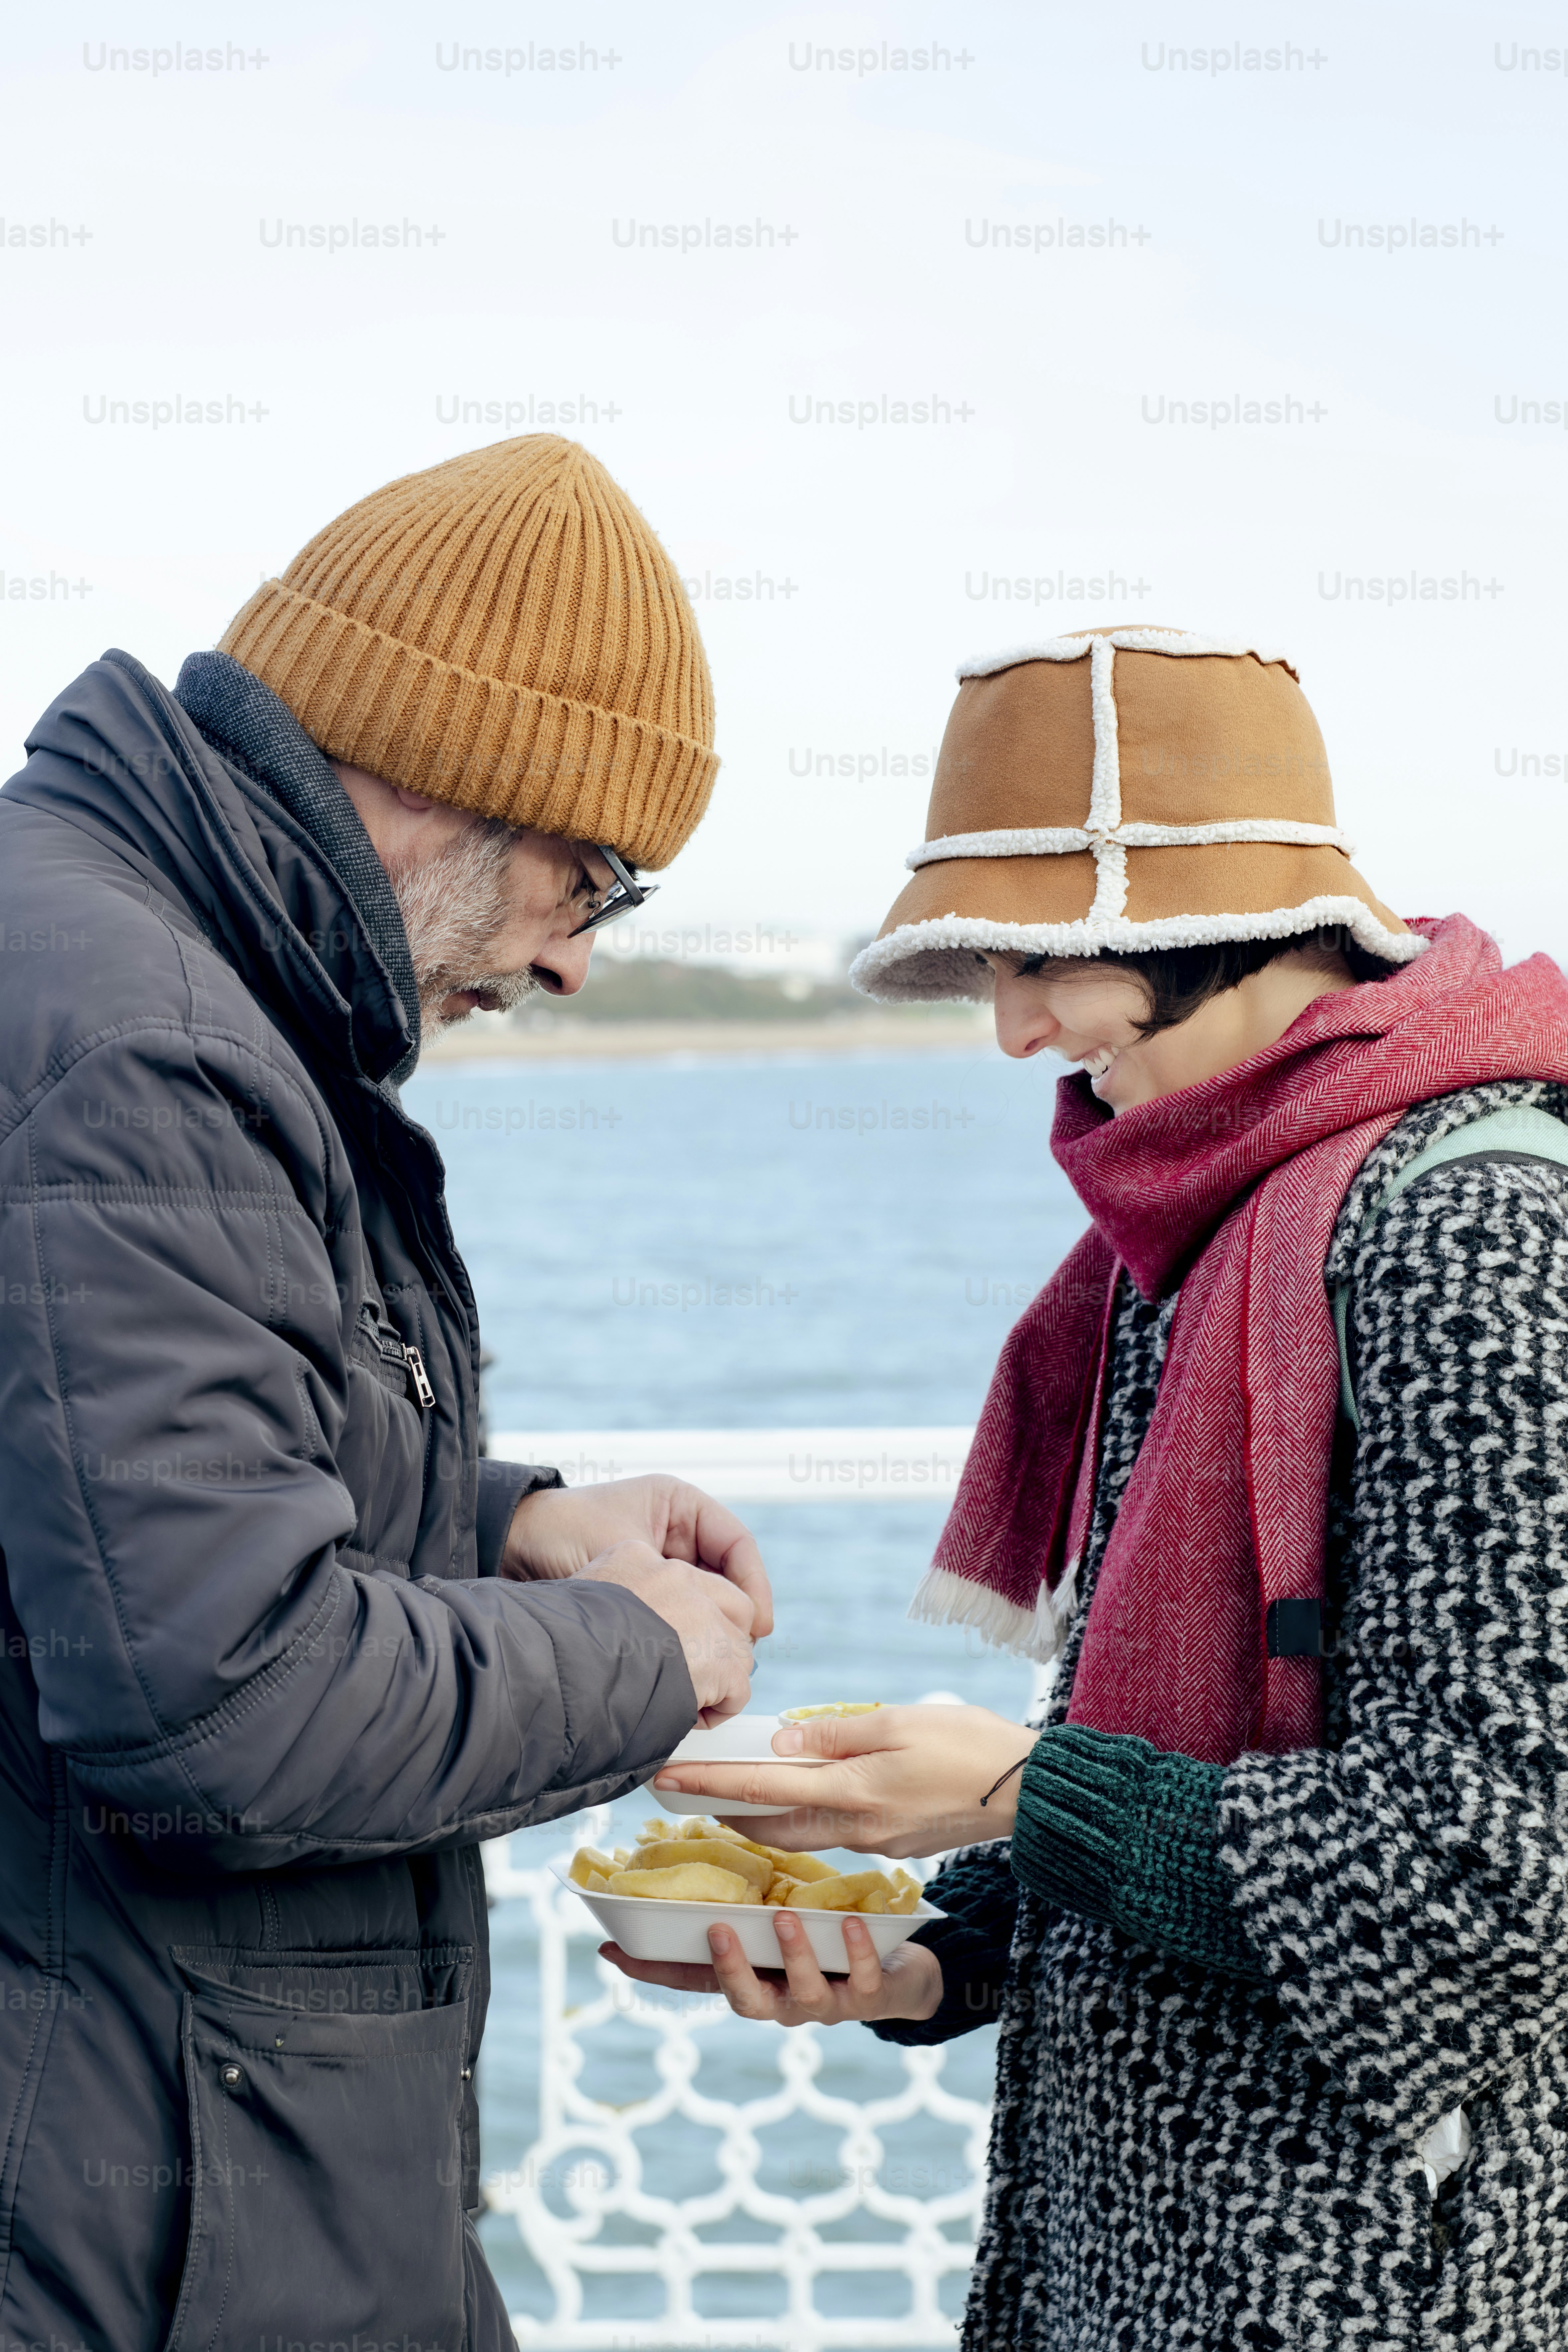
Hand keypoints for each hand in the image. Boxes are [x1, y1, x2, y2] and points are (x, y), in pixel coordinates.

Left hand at [502, 1476, 772, 1637]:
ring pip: (708, 1600)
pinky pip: (681, 1615)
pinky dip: (688, 1637)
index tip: (757, 1624)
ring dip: (714, 1631)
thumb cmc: (560, 1532)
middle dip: (737, 1616)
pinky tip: (688, 1662)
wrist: (510, 1547)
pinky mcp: (647, 1591)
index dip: (754, 1585)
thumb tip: (700, 1623)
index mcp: (679, 1505)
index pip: (736, 1544)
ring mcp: (664, 1562)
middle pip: (729, 1576)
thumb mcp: (620, 1547)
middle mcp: (677, 1532)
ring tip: (717, 1664)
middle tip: (739, 1655)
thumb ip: (661, 1580)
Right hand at [576, 1539, 755, 1720]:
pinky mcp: (719, 1657)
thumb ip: (612, 1602)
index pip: (683, 1581)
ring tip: (689, 1698)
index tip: (663, 1645)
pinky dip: (722, 1708)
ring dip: (720, 1677)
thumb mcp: (578, 1601)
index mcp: (636, 1557)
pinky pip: (739, 1687)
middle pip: (727, 1603)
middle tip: (696, 1670)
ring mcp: (702, 1614)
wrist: (560, 1674)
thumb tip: (625, 1627)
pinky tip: (692, 1716)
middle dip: (720, 1640)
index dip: (683, 1619)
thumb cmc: (557, 1648)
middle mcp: (675, 1577)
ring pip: (738, 1646)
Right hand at [600, 1909, 943, 2028]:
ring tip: (784, 1917)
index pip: (695, 1981)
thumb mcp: (781, 1925)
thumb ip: (745, 1909)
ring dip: (792, 1956)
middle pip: (745, 2001)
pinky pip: (860, 1978)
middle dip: (730, 1969)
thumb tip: (696, 1867)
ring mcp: (826, 2005)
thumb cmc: (828, 1944)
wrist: (898, 1978)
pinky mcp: (867, 1997)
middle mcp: (783, 2001)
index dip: (654, 1971)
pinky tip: (849, 1922)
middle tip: (718, 1930)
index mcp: (755, 1980)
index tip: (615, 1949)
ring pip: (802, 1994)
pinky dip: (855, 1951)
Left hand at [651, 1704, 1035, 1858]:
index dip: (712, 1784)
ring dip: (760, 1818)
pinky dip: (801, 1816)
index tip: (669, 1776)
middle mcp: (857, 1828)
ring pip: (800, 1832)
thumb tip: (782, 1738)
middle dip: (724, 1811)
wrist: (1028, 1792)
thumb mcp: (900, 1721)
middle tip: (683, 1792)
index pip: (765, 1789)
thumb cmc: (969, 1745)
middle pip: (772, 1825)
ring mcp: (875, 1842)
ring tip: (726, 1794)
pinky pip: (832, 1831)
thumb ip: (837, 1732)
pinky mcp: (893, 1841)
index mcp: (855, 1793)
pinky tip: (795, 1793)